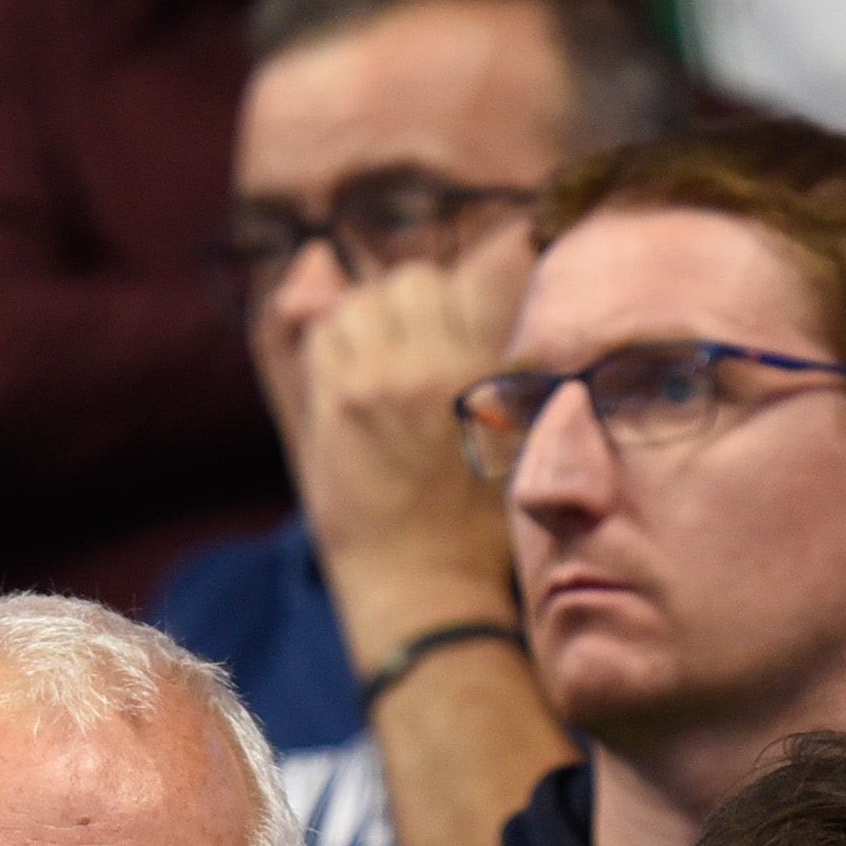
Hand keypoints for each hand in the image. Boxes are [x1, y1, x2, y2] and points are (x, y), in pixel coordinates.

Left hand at [288, 254, 527, 602]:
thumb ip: (506, 357)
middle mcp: (442, 364)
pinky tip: (350, 387)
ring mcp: (385, 379)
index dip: (459, 295)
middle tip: (413, 356)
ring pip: (364, 299)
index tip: (453, 328)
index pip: (478, 273)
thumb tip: (503, 258)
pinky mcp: (339, 402)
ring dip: (367, 322)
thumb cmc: (477, 523)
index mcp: (497, 370)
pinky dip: (333, 345)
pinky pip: (325, 333)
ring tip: (379, 370)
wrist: (426, 587)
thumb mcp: (520, 438)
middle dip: (411, 306)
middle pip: (415, 280)